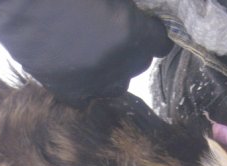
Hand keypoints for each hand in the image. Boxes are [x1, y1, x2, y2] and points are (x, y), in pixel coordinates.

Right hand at [0, 0, 172, 103]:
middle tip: (116, 34)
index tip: (147, 27)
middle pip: (139, 64)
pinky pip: (87, 96)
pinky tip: (77, 68)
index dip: (154, 34)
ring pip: (117, 85)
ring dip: (114, 71)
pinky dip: (87, 85)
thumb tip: (135, 14)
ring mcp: (92, 80)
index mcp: (129, 32)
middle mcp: (116, 62)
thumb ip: (125, 6)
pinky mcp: (67, 89)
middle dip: (132, 49)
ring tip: (97, 54)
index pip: (159, 43)